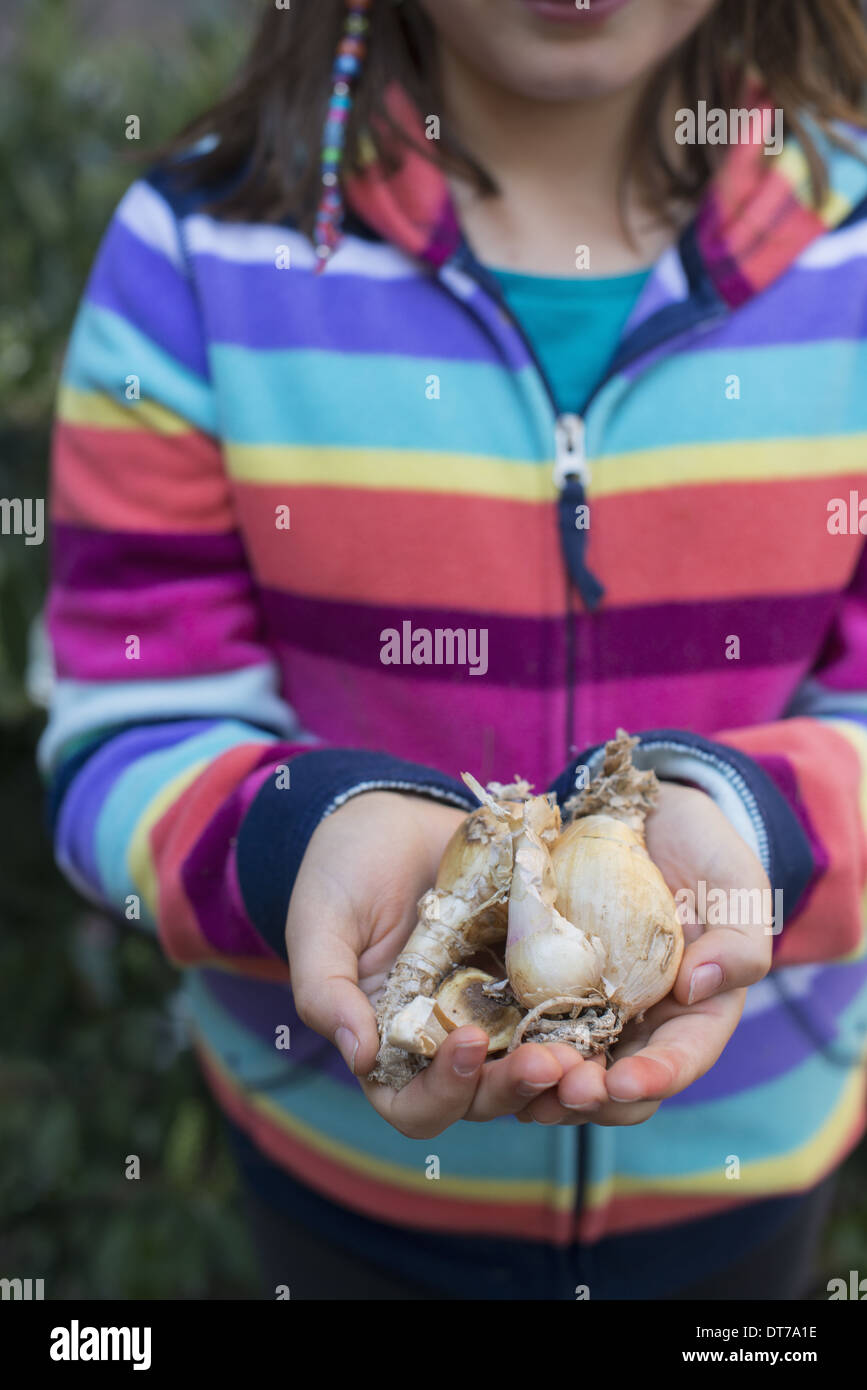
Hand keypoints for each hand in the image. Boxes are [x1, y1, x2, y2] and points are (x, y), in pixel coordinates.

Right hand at [285, 791, 592, 1137]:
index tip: (466, 1044)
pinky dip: (581, 1015)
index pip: (412, 1104)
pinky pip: (561, 1006)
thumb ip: (326, 989)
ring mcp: (493, 1009)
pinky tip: (604, 1001)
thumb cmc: (342, 872)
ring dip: (559, 1065)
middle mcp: (444, 1040)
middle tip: (550, 1061)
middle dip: (515, 1085)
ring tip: (583, 1048)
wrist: (391, 817)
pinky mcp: (531, 972)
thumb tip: (358, 1054)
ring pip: (530, 1062)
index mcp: (389, 1047)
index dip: (441, 1092)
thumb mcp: (319, 922)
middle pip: (484, 1096)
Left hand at [521, 782, 772, 1126]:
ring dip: (547, 1085)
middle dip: (593, 1096)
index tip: (623, 1082)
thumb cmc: (704, 850)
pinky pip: (530, 1026)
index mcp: (698, 1013)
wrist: (646, 812)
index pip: (682, 1059)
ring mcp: (593, 1007)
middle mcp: (644, 1024)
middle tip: (562, 1092)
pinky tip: (489, 1054)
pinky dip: (514, 1047)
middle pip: (620, 1083)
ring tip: (523, 1079)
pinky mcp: (550, 984)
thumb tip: (698, 987)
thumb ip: (739, 941)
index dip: (655, 1077)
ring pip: (571, 1068)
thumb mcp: (738, 887)